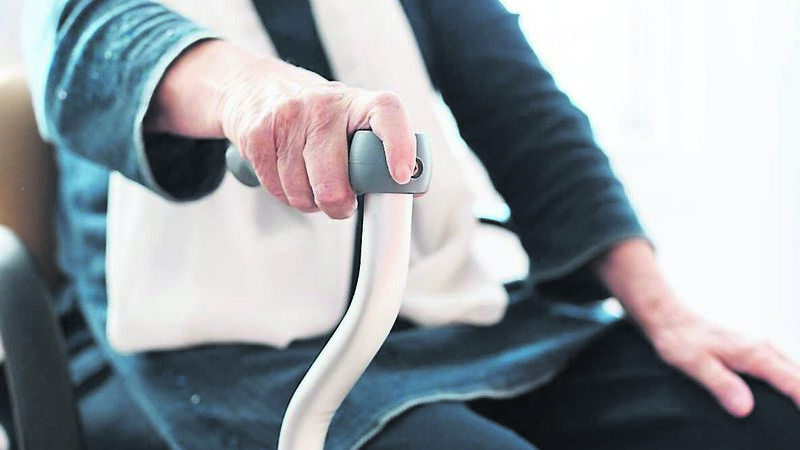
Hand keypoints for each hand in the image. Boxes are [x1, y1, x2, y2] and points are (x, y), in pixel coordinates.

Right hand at [147, 40, 416, 218]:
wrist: (255, 87)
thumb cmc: (318, 118)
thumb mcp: (352, 121)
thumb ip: (378, 153)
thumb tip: (412, 191)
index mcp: (359, 102)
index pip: (388, 114)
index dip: (398, 146)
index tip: (401, 176)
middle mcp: (325, 104)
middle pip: (335, 181)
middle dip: (340, 205)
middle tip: (343, 205)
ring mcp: (288, 117)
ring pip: (303, 193)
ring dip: (310, 202)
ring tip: (313, 185)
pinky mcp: (258, 135)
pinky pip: (277, 189)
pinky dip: (286, 195)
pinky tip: (290, 178)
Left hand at [648, 307, 799, 416]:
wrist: (670, 319)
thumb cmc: (679, 340)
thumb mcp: (694, 364)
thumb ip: (720, 384)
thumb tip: (745, 408)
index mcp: (753, 353)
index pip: (792, 381)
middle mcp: (763, 347)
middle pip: (799, 375)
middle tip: (798, 421)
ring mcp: (761, 345)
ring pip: (793, 369)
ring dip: (798, 386)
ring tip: (795, 406)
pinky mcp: (755, 347)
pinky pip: (783, 365)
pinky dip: (790, 379)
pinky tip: (785, 392)